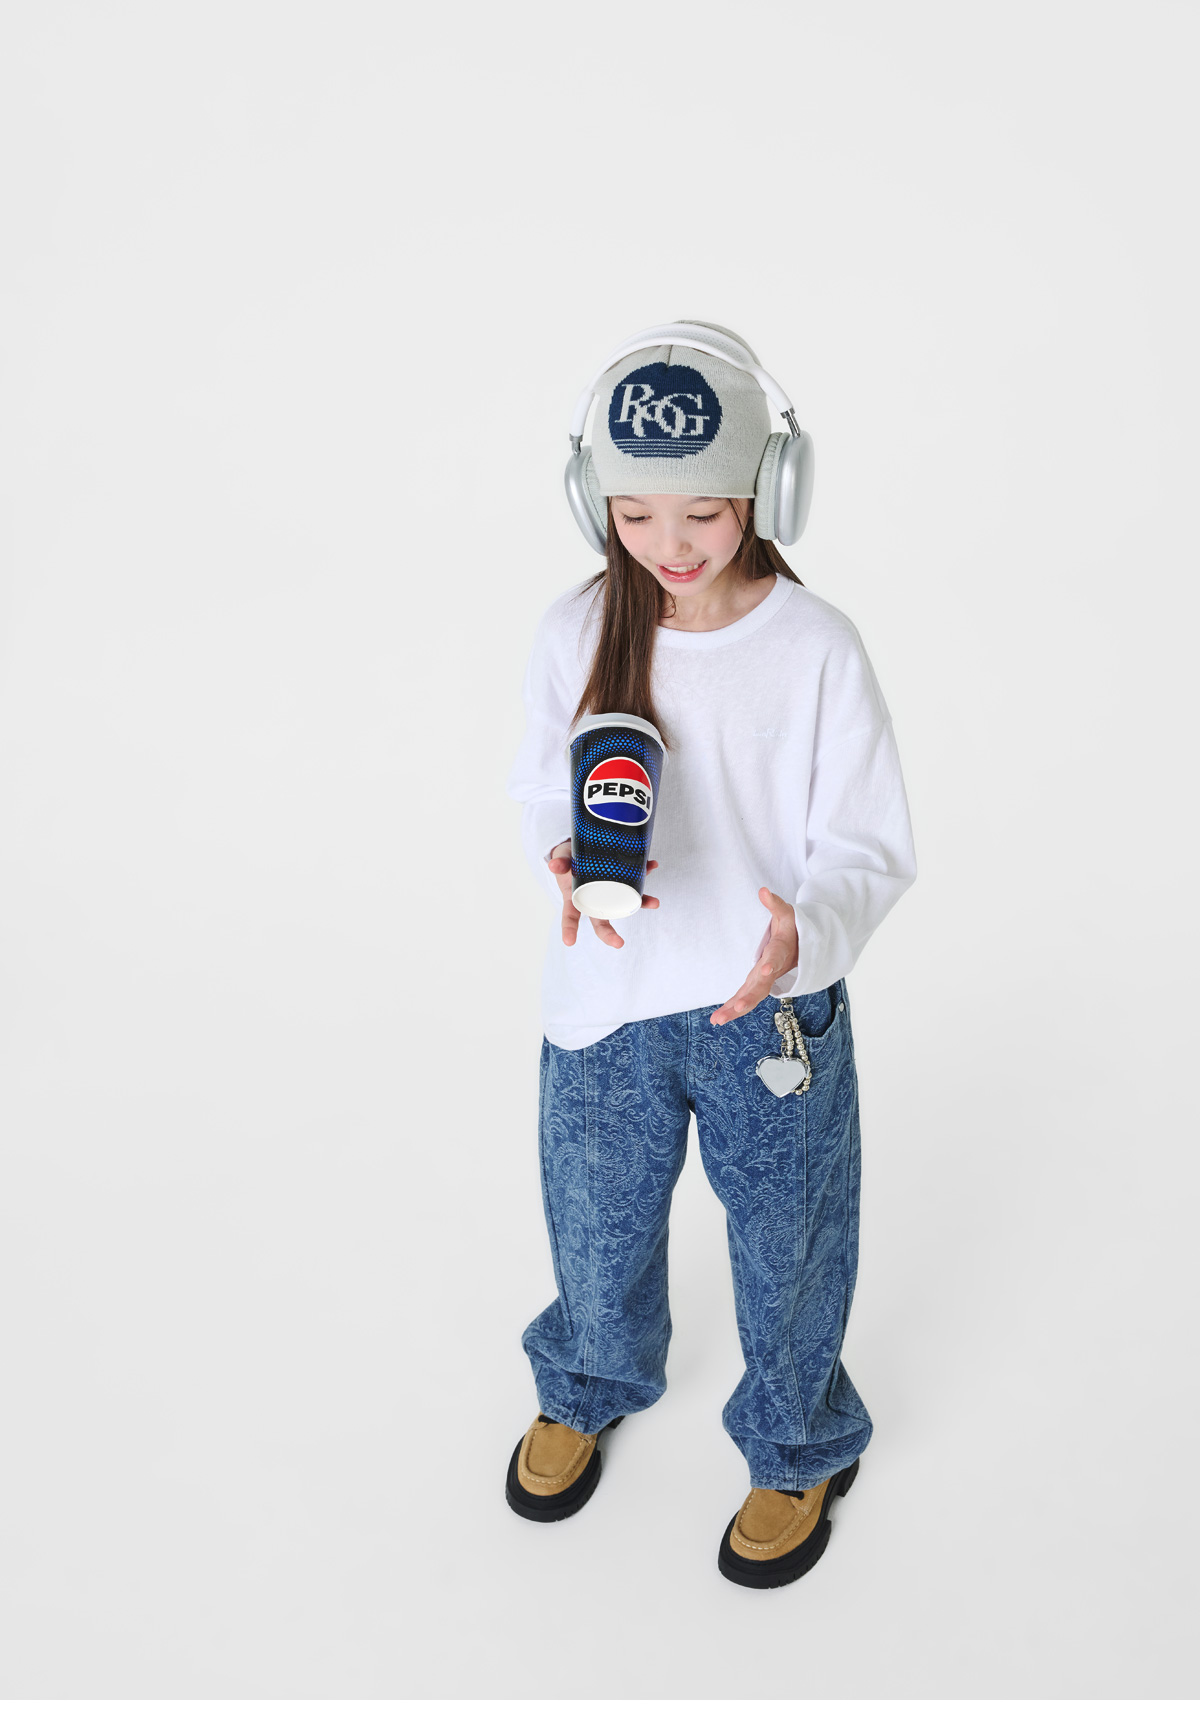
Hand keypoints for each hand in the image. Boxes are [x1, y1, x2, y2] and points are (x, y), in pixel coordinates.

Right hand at [547, 840, 659, 949]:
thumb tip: (553, 865)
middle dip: (609, 934)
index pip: (571, 917)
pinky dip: (644, 872)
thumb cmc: (568, 860)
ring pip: (625, 901)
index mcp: (576, 898)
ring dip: (641, 902)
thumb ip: (559, 862)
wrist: (579, 849)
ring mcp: (609, 890)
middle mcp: (594, 899)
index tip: (569, 942)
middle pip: (601, 921)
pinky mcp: (620, 877)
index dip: (569, 929)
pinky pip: (634, 877)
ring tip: (654, 903)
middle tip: (619, 944)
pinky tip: (652, 865)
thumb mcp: (561, 859)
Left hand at [710, 888, 798, 1025]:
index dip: (771, 965)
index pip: (775, 958)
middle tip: (736, 1008)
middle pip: (762, 986)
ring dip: (735, 1010)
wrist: (802, 947)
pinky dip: (732, 1010)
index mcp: (781, 951)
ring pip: (751, 998)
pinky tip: (718, 1019)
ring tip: (718, 1020)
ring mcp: (765, 980)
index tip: (765, 972)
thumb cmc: (792, 928)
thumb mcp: (787, 914)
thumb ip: (775, 904)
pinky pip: (745, 999)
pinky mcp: (757, 985)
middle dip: (749, 998)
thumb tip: (763, 890)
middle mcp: (773, 970)